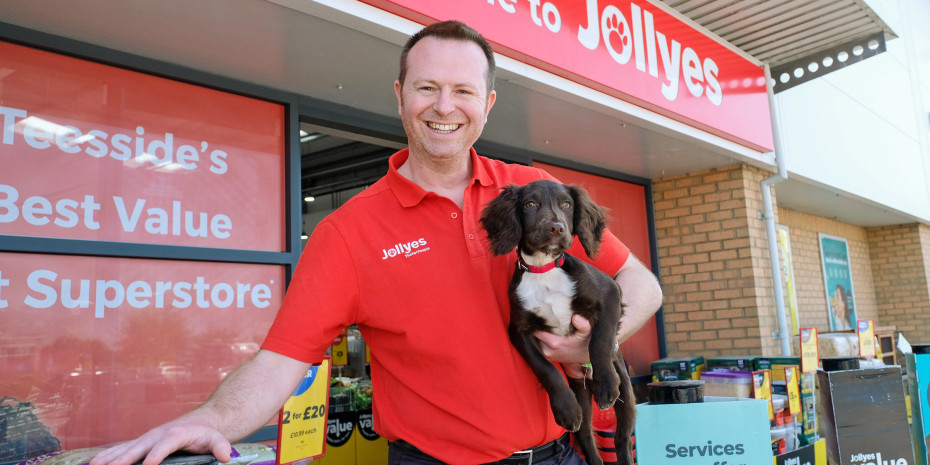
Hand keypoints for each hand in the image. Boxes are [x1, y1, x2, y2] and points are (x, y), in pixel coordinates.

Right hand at [89, 417, 231, 464]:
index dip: (156, 455)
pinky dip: (106, 456)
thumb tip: (226, 457)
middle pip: (138, 447)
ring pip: (124, 449)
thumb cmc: (206, 435)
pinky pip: (120, 450)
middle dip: (123, 459)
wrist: (197, 424)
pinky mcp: (139, 443)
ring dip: (109, 459)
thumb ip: (220, 446)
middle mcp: (156, 435)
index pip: (165, 445)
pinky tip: (92, 463)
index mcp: (175, 435)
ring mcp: (145, 439)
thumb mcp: (216, 439)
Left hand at [534, 314, 592, 378]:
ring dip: (541, 333)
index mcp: (554, 343)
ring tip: (547, 326)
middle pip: (535, 335)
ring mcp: (547, 355)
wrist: (587, 356)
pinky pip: (540, 344)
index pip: (536, 330)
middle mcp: (548, 350)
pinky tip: (550, 333)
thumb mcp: (587, 331)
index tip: (541, 315)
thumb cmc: (586, 342)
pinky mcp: (548, 357)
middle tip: (544, 319)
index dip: (538, 322)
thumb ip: (583, 325)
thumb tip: (576, 317)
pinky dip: (543, 339)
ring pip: (537, 339)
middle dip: (539, 327)